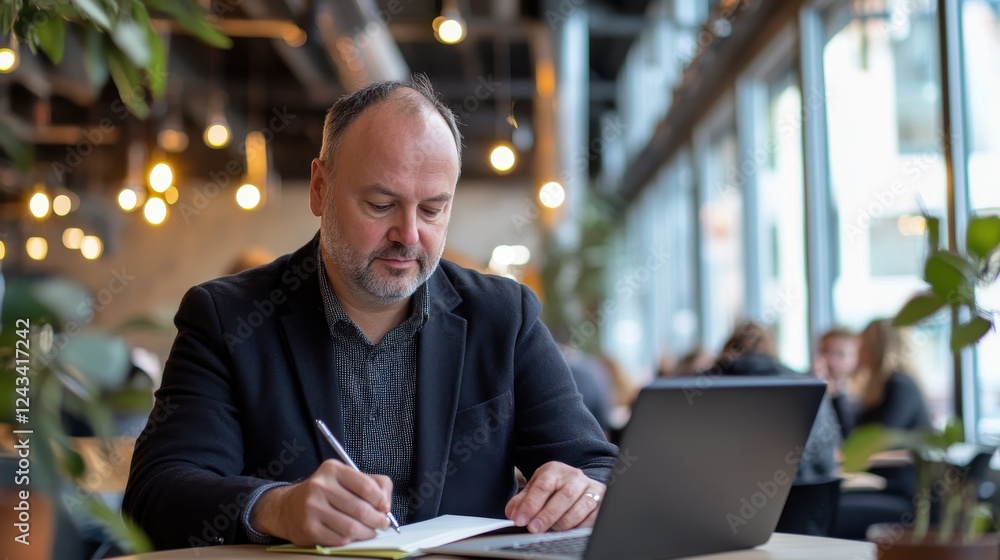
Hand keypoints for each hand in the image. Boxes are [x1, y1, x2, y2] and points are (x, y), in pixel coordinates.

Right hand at [251, 459, 392, 545]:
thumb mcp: (346, 478)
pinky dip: (351, 539)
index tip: (385, 508)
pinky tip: (353, 535)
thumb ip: (373, 484)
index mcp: (333, 470)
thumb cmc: (325, 492)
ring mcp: (312, 508)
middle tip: (382, 523)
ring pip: (352, 527)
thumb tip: (386, 503)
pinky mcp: (309, 528)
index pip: (365, 486)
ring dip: (367, 532)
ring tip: (371, 531)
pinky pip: (340, 539)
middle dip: (378, 520)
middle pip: (360, 509)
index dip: (381, 500)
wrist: (288, 507)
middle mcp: (320, 486)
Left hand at [504, 461, 604, 533]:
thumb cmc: (553, 488)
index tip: (520, 520)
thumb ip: (521, 502)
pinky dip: (578, 528)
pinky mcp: (601, 502)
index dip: (530, 505)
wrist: (576, 484)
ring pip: (579, 508)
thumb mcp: (534, 489)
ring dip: (563, 523)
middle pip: (563, 496)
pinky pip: (591, 519)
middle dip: (546, 516)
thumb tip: (513, 514)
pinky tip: (568, 531)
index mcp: (555, 470)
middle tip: (534, 529)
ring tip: (551, 530)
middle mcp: (574, 477)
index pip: (543, 486)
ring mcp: (590, 489)